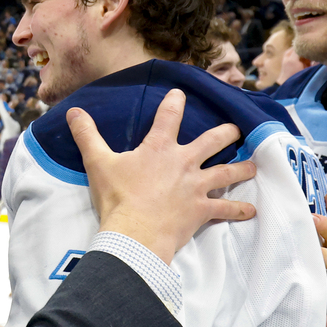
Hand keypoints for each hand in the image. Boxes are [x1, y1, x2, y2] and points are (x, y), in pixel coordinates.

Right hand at [67, 89, 256, 263]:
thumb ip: (87, 135)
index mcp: (159, 148)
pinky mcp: (201, 210)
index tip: (180, 94)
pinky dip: (239, 210)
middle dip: (226, 133)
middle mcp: (184, 162)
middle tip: (235, 129)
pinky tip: (251, 210)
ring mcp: (196, 187)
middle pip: (212, 141)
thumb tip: (74, 112)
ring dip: (241, 168)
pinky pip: (226, 209)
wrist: (135, 233)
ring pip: (227, 172)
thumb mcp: (97, 162)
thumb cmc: (117, 197)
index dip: (174, 102)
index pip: (168, 116)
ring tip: (252, 165)